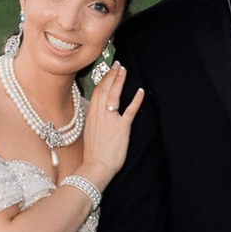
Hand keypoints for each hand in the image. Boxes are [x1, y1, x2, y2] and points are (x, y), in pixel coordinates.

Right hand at [76, 66, 145, 189]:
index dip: (103, 80)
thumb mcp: (89, 134)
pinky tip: (140, 91)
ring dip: (119, 81)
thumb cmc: (93, 155)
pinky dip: (135, 100)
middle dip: (111, 75)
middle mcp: (99, 115)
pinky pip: (129, 111)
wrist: (96, 167)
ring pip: (114, 95)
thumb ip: (94, 122)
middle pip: (105, 89)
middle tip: (117, 64)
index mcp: (91, 116)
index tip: (107, 71)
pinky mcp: (121, 128)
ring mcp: (110, 120)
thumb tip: (97, 116)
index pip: (96, 92)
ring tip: (124, 70)